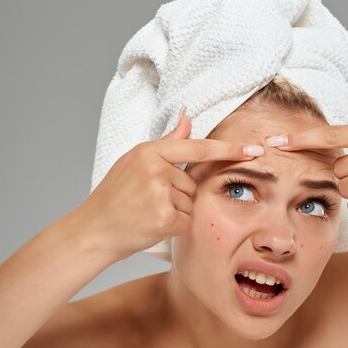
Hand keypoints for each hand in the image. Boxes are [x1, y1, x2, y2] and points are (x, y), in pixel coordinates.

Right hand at [70, 109, 264, 261]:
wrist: (93, 231)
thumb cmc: (114, 197)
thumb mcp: (134, 162)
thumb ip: (167, 143)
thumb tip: (187, 116)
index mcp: (149, 151)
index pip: (198, 148)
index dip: (229, 150)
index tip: (254, 149)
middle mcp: (156, 169)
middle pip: (193, 183)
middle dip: (178, 195)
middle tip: (148, 202)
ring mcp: (160, 194)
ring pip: (191, 204)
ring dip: (176, 211)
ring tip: (147, 213)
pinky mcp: (165, 218)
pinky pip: (187, 221)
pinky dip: (175, 227)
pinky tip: (151, 225)